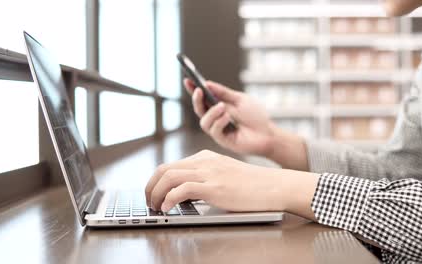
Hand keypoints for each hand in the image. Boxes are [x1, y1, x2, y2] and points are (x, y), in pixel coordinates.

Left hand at [145, 150, 318, 219]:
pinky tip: (168, 208)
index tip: (152, 194)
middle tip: (148, 202)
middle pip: (164, 168)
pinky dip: (169, 199)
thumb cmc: (251, 185)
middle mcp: (204, 161)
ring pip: (169, 176)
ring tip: (155, 207)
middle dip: (150, 186)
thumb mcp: (224, 175)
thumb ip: (204, 179)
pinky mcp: (215, 187)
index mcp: (205, 157)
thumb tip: (182, 194)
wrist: (274, 186)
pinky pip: (182, 190)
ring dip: (155, 193)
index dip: (155, 181)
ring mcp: (209, 173)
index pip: (170, 165)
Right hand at [185, 79, 310, 170]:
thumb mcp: (240, 99)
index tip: (187, 79)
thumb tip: (207, 83)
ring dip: (212, 112)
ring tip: (222, 106)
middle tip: (199, 90)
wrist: (268, 134)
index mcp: (219, 107)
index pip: (203, 98)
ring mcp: (218, 130)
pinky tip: (228, 118)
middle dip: (197, 100)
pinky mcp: (223, 141)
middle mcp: (216, 119)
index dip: (193, 90)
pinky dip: (220, 122)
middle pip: (199, 110)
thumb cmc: (255, 116)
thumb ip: (223, 93)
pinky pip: (214, 131)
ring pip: (204, 122)